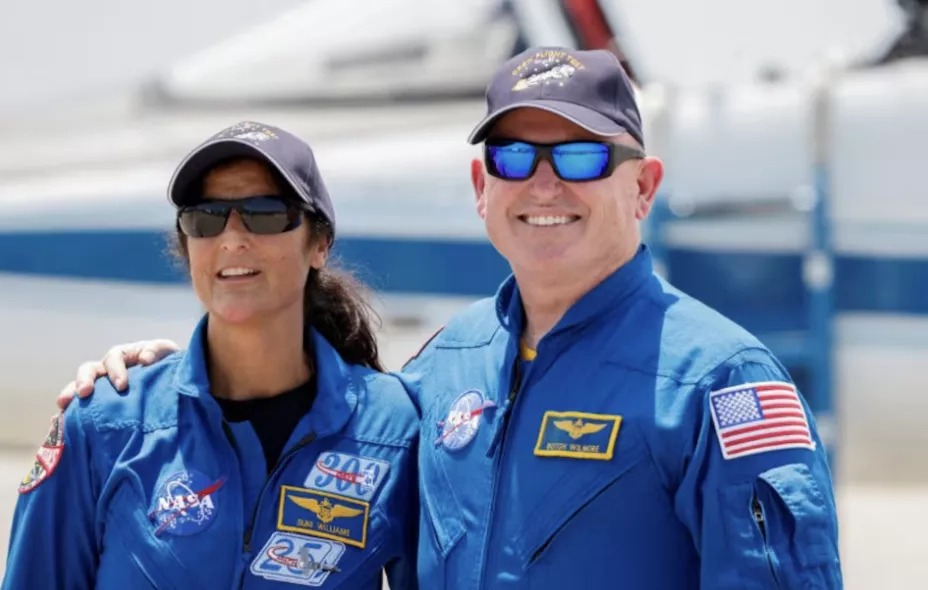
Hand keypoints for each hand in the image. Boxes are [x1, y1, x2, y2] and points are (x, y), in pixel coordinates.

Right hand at [56, 339, 180, 410]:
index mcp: (122, 356)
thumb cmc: (167, 363)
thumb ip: (156, 350)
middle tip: (84, 393)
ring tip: (63, 406)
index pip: (114, 359)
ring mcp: (100, 386)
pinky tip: (59, 424)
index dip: (116, 371)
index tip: (122, 386)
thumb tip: (144, 360)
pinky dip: (68, 413)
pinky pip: (80, 407)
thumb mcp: (166, 352)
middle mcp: (106, 369)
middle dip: (84, 380)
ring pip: (79, 387)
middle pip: (89, 370)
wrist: (172, 382)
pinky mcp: (99, 404)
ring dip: (70, 395)